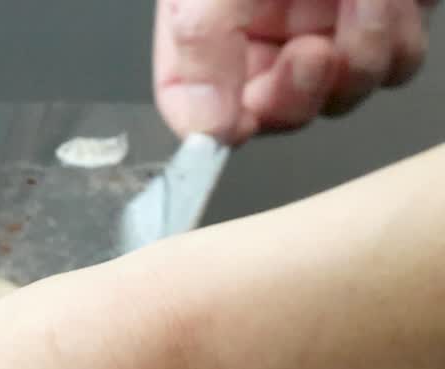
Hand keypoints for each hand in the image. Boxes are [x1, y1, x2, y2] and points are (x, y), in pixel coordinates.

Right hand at [154, 0, 434, 143]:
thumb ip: (200, 43)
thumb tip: (202, 128)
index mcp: (208, 26)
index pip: (196, 107)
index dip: (216, 128)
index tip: (240, 121)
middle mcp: (265, 34)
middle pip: (277, 114)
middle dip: (300, 90)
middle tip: (310, 53)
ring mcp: (328, 28)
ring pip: (344, 94)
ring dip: (359, 54)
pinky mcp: (386, 17)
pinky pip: (396, 63)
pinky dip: (396, 32)